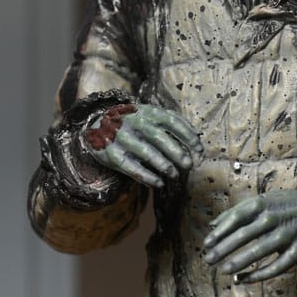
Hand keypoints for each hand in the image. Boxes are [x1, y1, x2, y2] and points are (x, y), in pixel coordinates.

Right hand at [85, 103, 202, 187]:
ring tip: (174, 175)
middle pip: (160, 138)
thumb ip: (173, 121)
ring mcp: (122, 138)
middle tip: (188, 165)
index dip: (188, 137)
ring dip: (163, 165)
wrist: (97, 124)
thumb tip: (197, 135)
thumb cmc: (134, 121)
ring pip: (146, 153)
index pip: (173, 122)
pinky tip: (158, 184)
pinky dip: (146, 177)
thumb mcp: (151, 114)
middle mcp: (135, 123)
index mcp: (149, 112)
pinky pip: (131, 167)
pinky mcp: (112, 154)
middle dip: (177, 152)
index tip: (199, 151)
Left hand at [204, 189, 296, 282]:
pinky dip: (259, 275)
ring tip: (223, 270)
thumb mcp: (264, 200)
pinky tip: (243, 279)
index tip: (207, 244)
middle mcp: (274, 218)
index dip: (220, 232)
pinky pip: (277, 266)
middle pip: (244, 234)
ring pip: (260, 250)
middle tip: (208, 260)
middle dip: (224, 248)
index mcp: (263, 204)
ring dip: (240, 261)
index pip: (236, 217)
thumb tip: (212, 225)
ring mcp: (288, 235)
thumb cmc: (287, 206)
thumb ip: (238, 212)